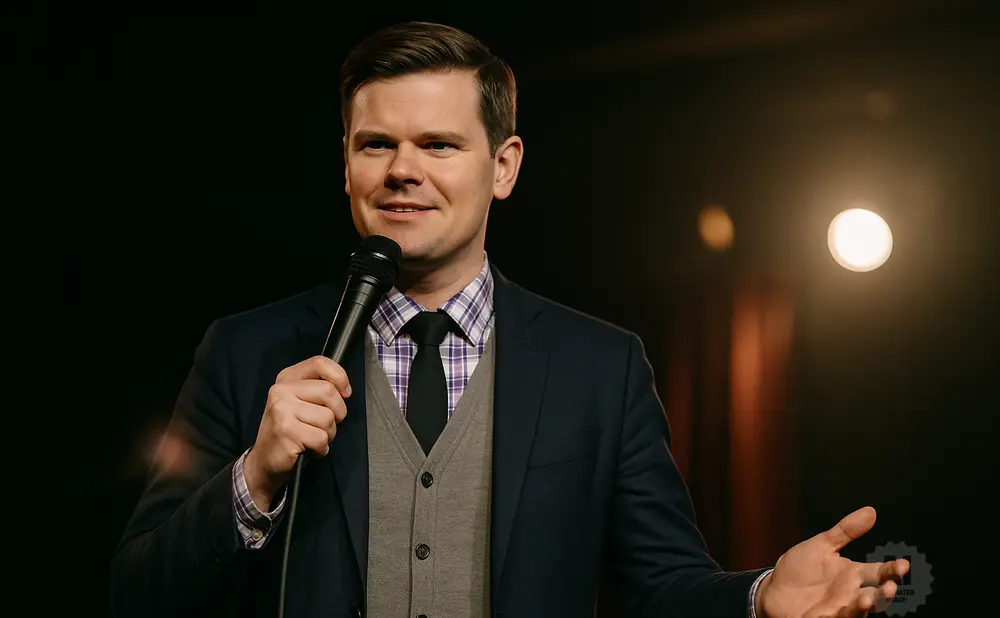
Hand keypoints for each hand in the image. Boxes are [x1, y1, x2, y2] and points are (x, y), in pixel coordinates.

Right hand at [243, 356, 350, 509]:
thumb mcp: (299, 402)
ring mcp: (282, 410)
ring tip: (312, 438)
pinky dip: (321, 448)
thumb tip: (345, 389)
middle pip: (329, 392)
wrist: (264, 461)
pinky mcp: (286, 431)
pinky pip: (321, 438)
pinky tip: (308, 448)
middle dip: (337, 413)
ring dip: (328, 434)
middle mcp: (281, 391)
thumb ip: (318, 389)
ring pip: (328, 418)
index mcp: (286, 379)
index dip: (340, 376)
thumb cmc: (288, 431)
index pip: (319, 363)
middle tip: (325, 424)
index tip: (345, 392)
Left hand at [758, 506, 909, 617]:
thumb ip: (845, 531)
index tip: (903, 565)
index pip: (879, 572)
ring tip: (865, 600)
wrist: (775, 589)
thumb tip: (870, 511)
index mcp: (853, 574)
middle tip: (888, 587)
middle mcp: (850, 593)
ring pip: (858, 611)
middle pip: (875, 595)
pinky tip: (833, 611)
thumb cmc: (801, 569)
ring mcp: (838, 608)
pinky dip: (835, 616)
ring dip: (864, 606)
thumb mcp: (822, 545)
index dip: (892, 569)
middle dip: (884, 593)